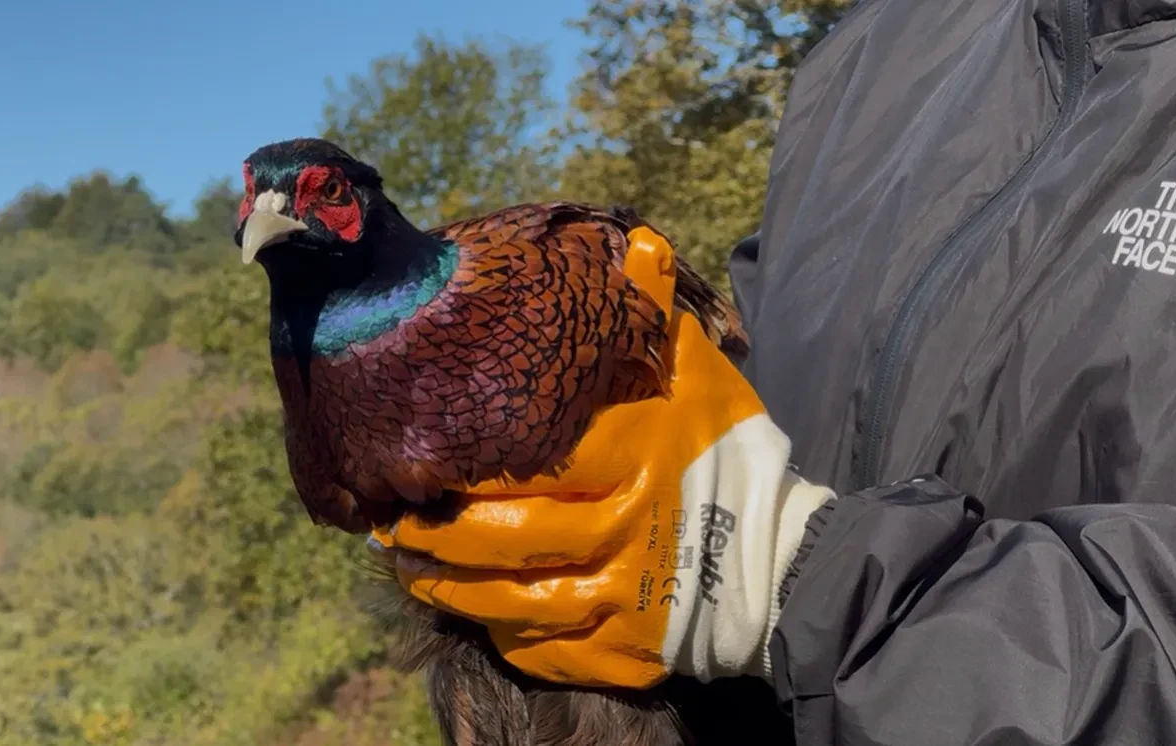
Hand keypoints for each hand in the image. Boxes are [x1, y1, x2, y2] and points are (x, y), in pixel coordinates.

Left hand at [369, 226, 833, 688]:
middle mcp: (623, 530)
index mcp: (633, 455)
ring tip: (407, 566)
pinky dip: (499, 635)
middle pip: (507, 538)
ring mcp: (623, 598)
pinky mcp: (624, 650)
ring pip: (512, 601)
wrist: (783, 563)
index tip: (419, 456)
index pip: (529, 460)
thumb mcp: (701, 376)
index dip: (464, 463)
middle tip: (392, 520)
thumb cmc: (733, 457)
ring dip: (448, 588)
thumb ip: (658, 317)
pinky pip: (544, 649)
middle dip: (436, 533)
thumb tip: (635, 248)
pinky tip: (467, 612)